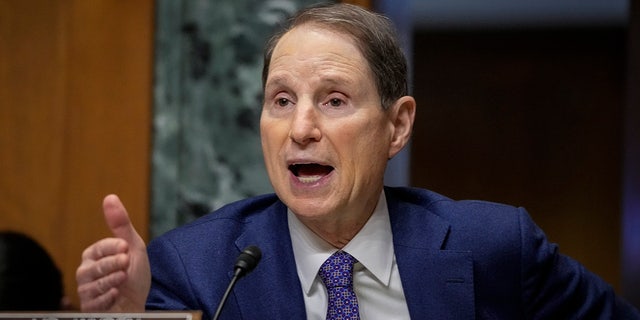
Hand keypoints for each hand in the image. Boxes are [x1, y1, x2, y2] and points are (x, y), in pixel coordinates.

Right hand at [76, 194, 150, 311]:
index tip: (126, 248)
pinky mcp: (89, 306)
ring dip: (113, 280)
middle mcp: (86, 271)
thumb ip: (121, 224)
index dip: (114, 247)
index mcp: (94, 255)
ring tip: (123, 278)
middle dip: (114, 265)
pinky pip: (94, 301)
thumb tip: (110, 197)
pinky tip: (117, 293)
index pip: (99, 247)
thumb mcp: (133, 246)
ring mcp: (86, 289)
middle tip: (126, 264)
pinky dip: (108, 297)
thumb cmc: (134, 275)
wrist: (136, 303)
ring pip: (94, 283)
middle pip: (95, 266)